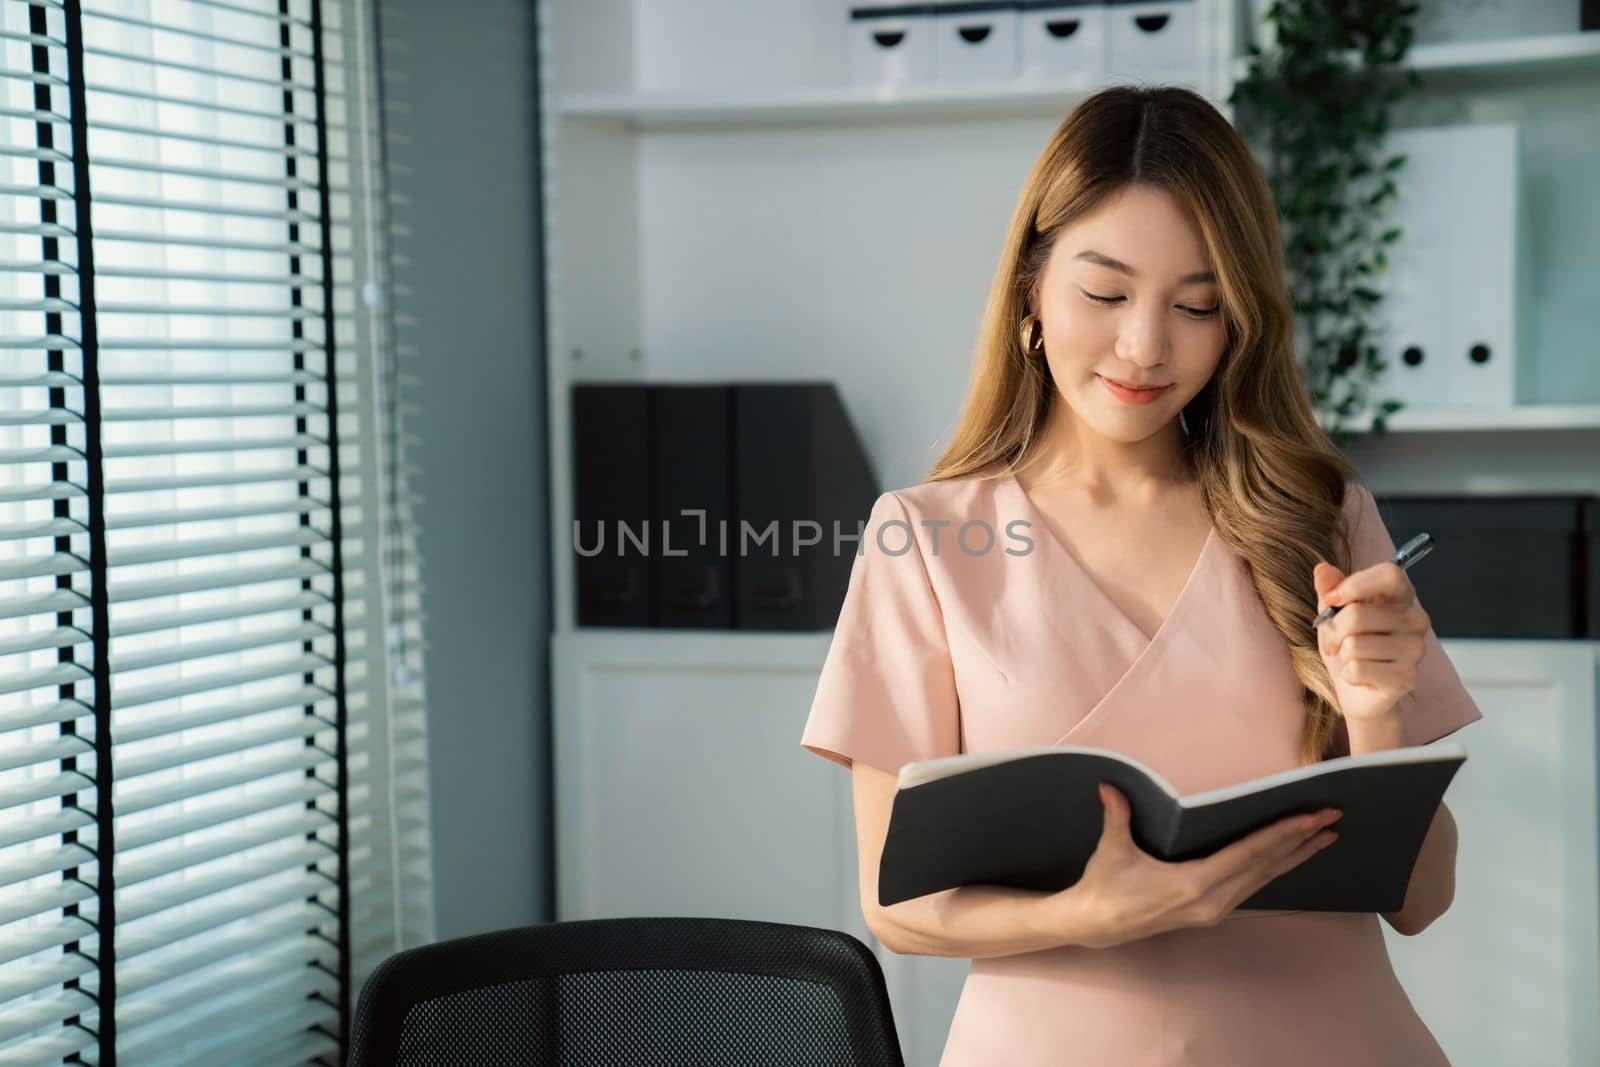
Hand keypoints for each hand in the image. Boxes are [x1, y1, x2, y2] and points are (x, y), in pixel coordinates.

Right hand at [1061, 783, 1340, 948]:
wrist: (1097, 926)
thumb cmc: (1105, 887)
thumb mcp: (1110, 852)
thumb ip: (1116, 818)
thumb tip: (1109, 786)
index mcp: (1193, 885)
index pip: (1248, 854)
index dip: (1281, 834)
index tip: (1309, 818)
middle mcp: (1212, 900)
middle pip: (1266, 866)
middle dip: (1301, 841)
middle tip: (1332, 816)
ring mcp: (1215, 909)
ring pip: (1265, 879)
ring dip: (1296, 856)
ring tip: (1324, 836)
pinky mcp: (1212, 910)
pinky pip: (1253, 885)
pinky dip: (1276, 868)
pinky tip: (1291, 857)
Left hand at [1312, 559, 1429, 725]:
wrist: (1356, 690)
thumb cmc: (1347, 645)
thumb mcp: (1332, 613)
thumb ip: (1329, 589)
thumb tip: (1322, 568)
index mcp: (1402, 597)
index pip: (1391, 574)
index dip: (1356, 584)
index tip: (1332, 599)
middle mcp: (1416, 620)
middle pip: (1357, 614)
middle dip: (1334, 631)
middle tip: (1335, 642)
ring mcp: (1416, 649)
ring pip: (1354, 645)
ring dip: (1341, 655)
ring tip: (1351, 659)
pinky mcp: (1408, 677)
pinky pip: (1357, 669)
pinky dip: (1348, 674)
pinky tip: (1361, 676)